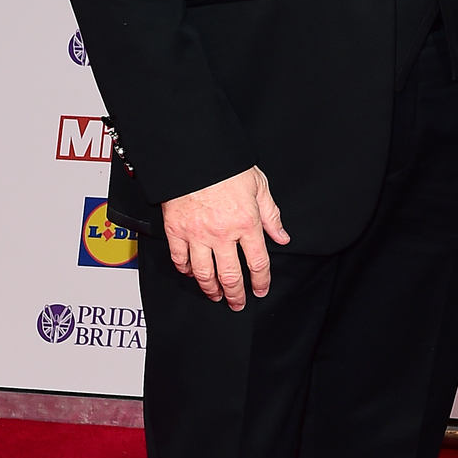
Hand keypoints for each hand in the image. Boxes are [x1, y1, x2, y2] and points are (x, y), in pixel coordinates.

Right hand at [161, 165, 289, 310]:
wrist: (193, 153)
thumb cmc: (226, 166)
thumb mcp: (259, 186)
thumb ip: (271, 215)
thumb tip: (282, 237)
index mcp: (247, 223)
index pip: (258, 263)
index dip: (261, 282)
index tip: (260, 290)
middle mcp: (223, 233)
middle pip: (231, 276)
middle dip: (236, 295)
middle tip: (237, 304)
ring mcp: (197, 234)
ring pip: (205, 274)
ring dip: (211, 289)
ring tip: (216, 295)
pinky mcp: (176, 230)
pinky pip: (180, 259)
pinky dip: (186, 271)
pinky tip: (192, 274)